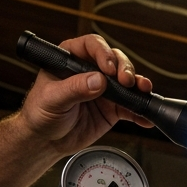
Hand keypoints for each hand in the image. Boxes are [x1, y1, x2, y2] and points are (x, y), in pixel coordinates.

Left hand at [18, 34, 153, 155]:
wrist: (46, 140)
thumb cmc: (40, 114)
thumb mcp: (52, 99)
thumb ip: (74, 88)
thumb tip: (98, 80)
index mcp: (71, 59)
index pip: (91, 46)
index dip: (103, 53)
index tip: (108, 69)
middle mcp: (90, 71)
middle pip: (115, 60)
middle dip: (125, 69)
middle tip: (127, 82)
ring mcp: (104, 90)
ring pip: (126, 81)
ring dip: (137, 86)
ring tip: (143, 91)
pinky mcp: (112, 109)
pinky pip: (130, 108)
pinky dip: (140, 112)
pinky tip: (146, 117)